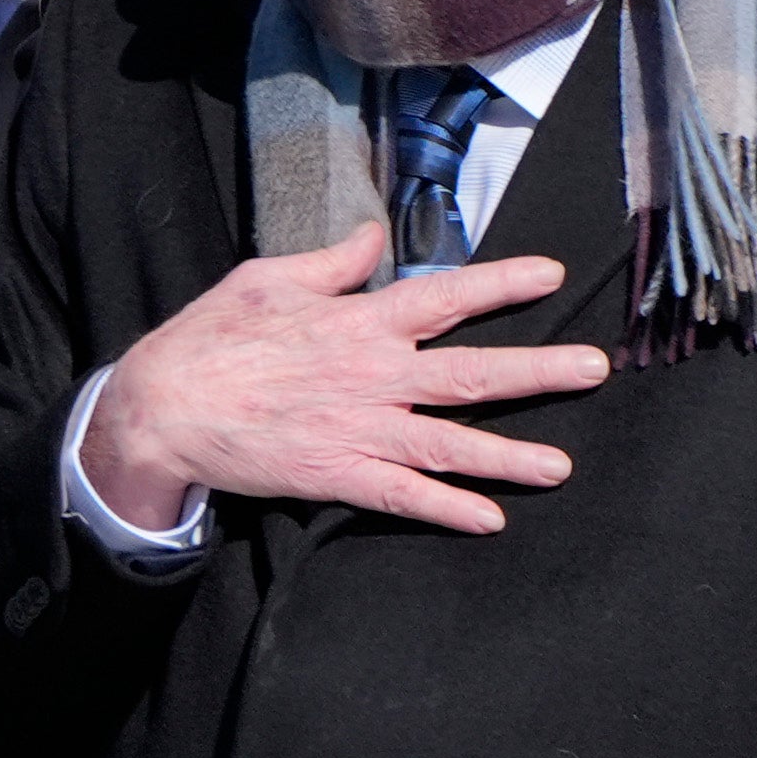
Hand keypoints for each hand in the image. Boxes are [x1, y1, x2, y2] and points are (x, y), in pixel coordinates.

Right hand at [80, 223, 608, 532]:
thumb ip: (332, 262)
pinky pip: (403, 496)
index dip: (502, 283)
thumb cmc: (211, 338)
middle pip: (471, 373)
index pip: (445, 296)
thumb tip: (375, 237)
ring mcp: (359, 430)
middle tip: (594, 368)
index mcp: (358, 321)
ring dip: (509, 455)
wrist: (162, 409)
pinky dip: (447, 509)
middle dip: (538, 371)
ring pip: (451, 443)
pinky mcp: (337, 476)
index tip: (551, 275)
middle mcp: (372, 375)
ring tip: (561, 467)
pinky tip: (490, 520)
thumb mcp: (268, 278)